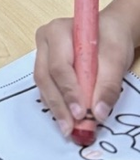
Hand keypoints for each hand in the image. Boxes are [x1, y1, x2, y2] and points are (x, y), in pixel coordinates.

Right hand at [34, 2, 135, 136]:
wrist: (110, 32)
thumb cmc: (111, 39)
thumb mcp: (116, 59)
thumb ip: (107, 86)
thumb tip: (99, 113)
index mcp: (58, 31)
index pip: (59, 66)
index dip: (68, 91)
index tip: (80, 113)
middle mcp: (45, 41)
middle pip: (45, 76)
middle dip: (58, 104)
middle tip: (71, 127)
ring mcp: (43, 54)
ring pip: (44, 84)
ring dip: (56, 107)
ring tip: (70, 127)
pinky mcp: (46, 66)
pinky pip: (48, 87)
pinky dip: (57, 103)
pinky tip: (67, 117)